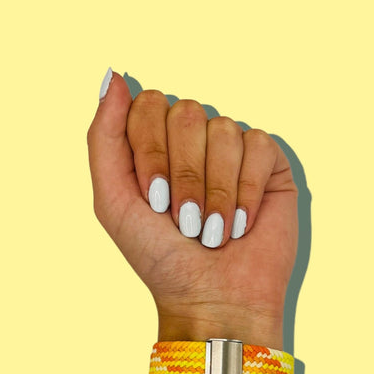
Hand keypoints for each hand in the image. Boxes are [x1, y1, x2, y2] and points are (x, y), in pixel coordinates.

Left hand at [87, 70, 297, 347]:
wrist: (212, 299)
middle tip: (185, 220)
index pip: (147, 104)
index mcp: (154, 144)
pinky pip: (257, 145)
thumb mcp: (113, 201)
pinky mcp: (269, 164)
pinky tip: (240, 223)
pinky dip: (245, 191)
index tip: (154, 201)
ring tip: (213, 230)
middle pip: (186, 112)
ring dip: (214, 190)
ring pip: (223, 129)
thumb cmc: (160, 258)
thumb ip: (104, 137)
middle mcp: (193, 141)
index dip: (150, 151)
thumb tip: (113, 74)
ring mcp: (231, 150)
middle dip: (183, 175)